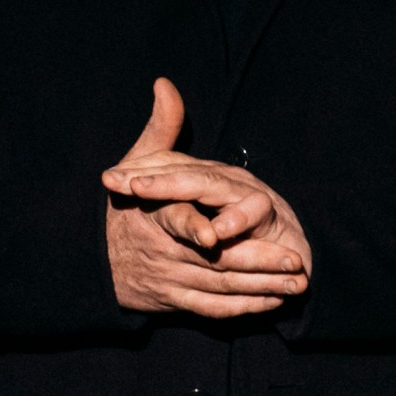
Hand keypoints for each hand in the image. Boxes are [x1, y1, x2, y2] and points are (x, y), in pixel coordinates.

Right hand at [102, 77, 312, 318]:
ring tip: (297, 284)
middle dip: (257, 263)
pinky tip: (272, 303)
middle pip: (214, 260)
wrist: (99, 260)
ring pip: (219, 288)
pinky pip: (213, 310)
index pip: (174, 220)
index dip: (195, 228)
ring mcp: (169, 279)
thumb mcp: (141, 162)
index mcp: (153, 215)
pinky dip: (244, 309)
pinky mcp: (176, 302)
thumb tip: (165, 85)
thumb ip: (162, 128)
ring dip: (261, 288)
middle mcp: (161, 251)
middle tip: (296, 262)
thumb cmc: (131, 202)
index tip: (219, 235)